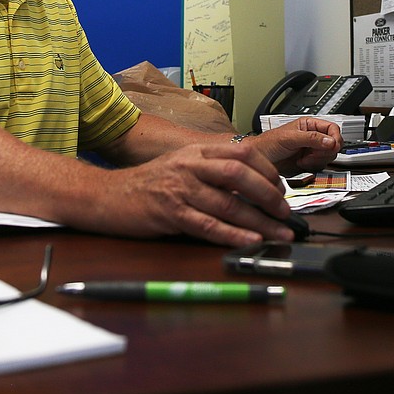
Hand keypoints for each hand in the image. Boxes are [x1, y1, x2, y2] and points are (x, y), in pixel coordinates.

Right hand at [92, 142, 297, 247]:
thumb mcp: (181, 166)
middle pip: (240, 174)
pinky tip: (251, 240)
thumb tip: (251, 187)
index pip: (242, 153)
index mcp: (196, 152)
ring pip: (229, 203)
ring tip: (280, 234)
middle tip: (286, 213)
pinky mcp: (170, 213)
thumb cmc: (148, 184)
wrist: (108, 195)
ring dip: (260, 221)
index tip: (281, 189)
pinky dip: (233, 234)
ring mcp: (180, 189)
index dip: (268, 170)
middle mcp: (190, 166)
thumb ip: (212, 171)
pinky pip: (208, 225)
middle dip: (269, 195)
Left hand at [251, 117, 339, 175]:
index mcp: (309, 125)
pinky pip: (321, 165)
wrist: (259, 159)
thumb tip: (330, 141)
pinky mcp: (309, 162)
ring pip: (329, 156)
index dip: (335, 138)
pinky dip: (313, 166)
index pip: (332, 128)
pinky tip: (301, 163)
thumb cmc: (268, 143)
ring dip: (317, 159)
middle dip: (324, 151)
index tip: (332, 146)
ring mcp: (312, 150)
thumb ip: (311, 138)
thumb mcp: (290, 138)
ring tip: (303, 158)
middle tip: (311, 153)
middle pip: (334, 144)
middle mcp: (313, 137)